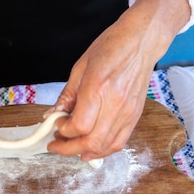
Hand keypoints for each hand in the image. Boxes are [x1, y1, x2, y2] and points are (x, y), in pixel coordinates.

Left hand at [48, 0, 190, 160]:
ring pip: (106, 146)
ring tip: (71, 148)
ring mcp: (128, 111)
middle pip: (92, 141)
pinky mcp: (135, 116)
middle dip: (69, 148)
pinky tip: (91, 149)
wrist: (141, 41)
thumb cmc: (111, 48)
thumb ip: (67, 95)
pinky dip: (104, 150)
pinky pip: (120, 142)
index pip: (79, 125)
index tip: (57, 124)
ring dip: (85, 152)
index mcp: (98, 88)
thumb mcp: (80, 67)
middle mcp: (115, 103)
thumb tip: (52, 115)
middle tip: (57, 144)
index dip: (64, 131)